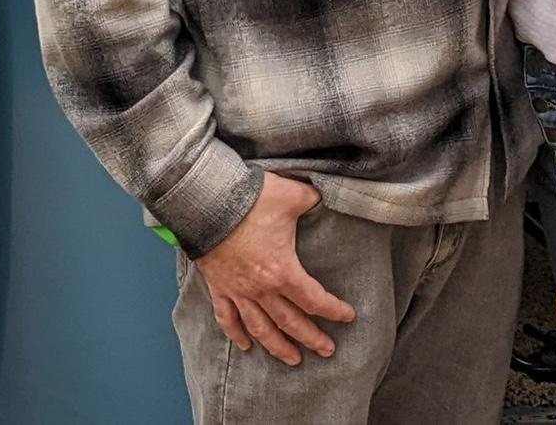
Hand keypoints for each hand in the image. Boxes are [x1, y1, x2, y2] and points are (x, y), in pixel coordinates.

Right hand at [193, 173, 355, 365]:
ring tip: (293, 359)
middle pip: (290, 322)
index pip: (313, 299)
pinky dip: (236, 335)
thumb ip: (312, 199)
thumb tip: (322, 197)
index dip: (333, 310)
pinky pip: (227, 319)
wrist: (208, 203)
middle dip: (311, 338)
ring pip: (261, 328)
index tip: (348, 316)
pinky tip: (246, 346)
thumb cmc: (250, 199)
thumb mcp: (292, 195)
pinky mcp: (219, 287)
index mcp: (282, 271)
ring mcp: (238, 291)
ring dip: (278, 346)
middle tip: (327, 350)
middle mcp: (261, 289)